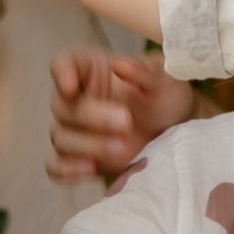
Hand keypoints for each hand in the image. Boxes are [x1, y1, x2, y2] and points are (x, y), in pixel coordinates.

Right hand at [45, 48, 196, 182]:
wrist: (176, 131)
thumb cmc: (166, 95)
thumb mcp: (165, 78)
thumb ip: (145, 71)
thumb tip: (119, 65)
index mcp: (91, 70)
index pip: (63, 63)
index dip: (61, 73)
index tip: (70, 86)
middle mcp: (76, 98)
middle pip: (62, 106)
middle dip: (91, 116)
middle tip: (126, 122)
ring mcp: (75, 131)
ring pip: (61, 137)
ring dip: (88, 144)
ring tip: (122, 147)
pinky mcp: (79, 160)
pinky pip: (57, 166)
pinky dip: (68, 170)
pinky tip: (91, 169)